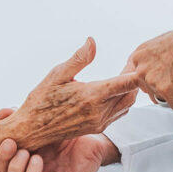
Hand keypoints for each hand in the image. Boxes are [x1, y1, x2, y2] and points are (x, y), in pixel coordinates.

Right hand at [0, 38, 138, 149]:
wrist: (32, 130)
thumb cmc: (41, 100)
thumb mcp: (57, 75)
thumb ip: (78, 59)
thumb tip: (92, 41)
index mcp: (91, 96)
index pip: (126, 83)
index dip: (137, 71)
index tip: (140, 61)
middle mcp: (99, 111)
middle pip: (131, 93)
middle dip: (134, 78)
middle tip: (130, 64)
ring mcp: (99, 122)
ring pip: (127, 104)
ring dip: (129, 90)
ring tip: (124, 75)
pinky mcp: (97, 128)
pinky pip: (119, 113)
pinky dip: (122, 100)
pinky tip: (114, 91)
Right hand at [0, 122, 119, 171]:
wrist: (90, 137)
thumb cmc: (62, 131)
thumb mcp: (41, 122)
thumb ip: (21, 117)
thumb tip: (1, 114)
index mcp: (22, 162)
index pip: (1, 169)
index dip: (1, 159)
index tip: (9, 141)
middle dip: (14, 170)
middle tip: (24, 152)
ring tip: (38, 159)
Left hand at [125, 11, 172, 112]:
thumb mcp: (165, 45)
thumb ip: (157, 61)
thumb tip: (163, 72)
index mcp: (140, 55)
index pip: (138, 77)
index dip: (154, 83)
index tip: (164, 86)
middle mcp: (142, 68)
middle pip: (151, 90)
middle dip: (168, 91)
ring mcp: (153, 80)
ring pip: (165, 99)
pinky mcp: (167, 91)